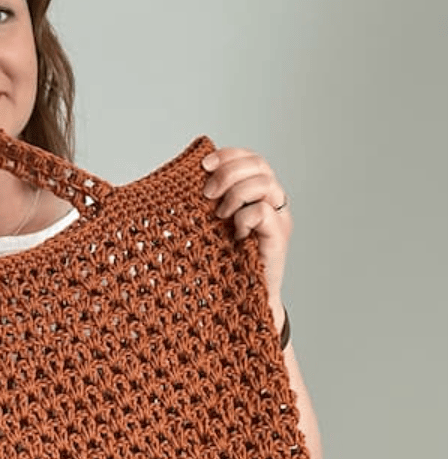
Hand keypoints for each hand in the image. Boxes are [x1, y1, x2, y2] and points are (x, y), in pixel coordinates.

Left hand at [202, 147, 290, 326]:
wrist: (240, 302)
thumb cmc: (221, 262)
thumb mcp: (209, 223)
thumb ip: (207, 200)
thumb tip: (179, 177)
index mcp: (257, 194)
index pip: (251, 158)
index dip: (229, 155)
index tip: (203, 165)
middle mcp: (272, 203)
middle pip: (260, 165)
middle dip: (227, 173)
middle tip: (207, 195)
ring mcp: (279, 220)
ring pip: (264, 183)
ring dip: (235, 194)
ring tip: (219, 216)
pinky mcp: (278, 239)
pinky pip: (263, 211)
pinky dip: (244, 218)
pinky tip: (235, 234)